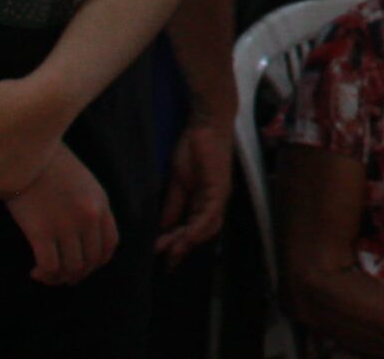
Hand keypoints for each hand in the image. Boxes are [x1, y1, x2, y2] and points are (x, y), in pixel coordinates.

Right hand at [5, 146, 119, 285]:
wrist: (26, 153)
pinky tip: (35, 271)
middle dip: (77, 274)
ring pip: (71, 268)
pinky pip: (50, 266)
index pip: (109, 245)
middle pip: (90, 261)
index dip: (97, 263)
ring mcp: (66, 225)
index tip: (84, 266)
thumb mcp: (84, 183)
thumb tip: (86, 238)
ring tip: (46, 274)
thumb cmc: (51, 166)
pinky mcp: (41, 231)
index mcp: (101, 204)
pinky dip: (44, 274)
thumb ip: (90, 207)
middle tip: (62, 275)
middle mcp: (88, 218)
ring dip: (58, 278)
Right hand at [155, 115, 231, 261]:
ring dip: (188, 241)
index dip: (179, 243)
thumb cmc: (192, 148)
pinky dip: (198, 228)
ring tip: (170, 251)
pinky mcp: (220, 189)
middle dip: (183, 247)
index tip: (163, 257)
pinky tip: (184, 236)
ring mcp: (220, 196)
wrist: (205, 123)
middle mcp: (215, 201)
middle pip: (202, 232)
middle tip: (166, 260)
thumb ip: (172, 205)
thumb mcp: (177, 182)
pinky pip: (210, 214)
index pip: (193, 228)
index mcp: (204, 200)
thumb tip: (163, 227)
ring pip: (208, 228)